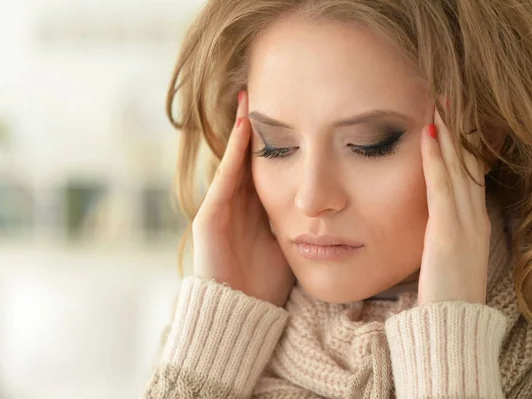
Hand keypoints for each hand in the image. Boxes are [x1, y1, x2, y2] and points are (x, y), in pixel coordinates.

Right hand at [191, 90, 295, 307]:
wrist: (239, 314)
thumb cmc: (268, 286)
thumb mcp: (290, 245)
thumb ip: (300, 222)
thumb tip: (332, 206)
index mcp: (256, 210)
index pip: (268, 167)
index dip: (278, 141)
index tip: (293, 114)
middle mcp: (237, 204)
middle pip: (249, 157)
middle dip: (257, 127)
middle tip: (268, 91)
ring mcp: (220, 208)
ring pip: (234, 160)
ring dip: (242, 129)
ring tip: (250, 97)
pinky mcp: (208, 217)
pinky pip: (224, 178)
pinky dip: (234, 153)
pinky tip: (244, 127)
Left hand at [418, 105, 489, 305]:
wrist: (452, 324)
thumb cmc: (446, 293)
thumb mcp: (448, 257)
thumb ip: (443, 234)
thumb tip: (433, 221)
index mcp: (475, 223)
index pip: (470, 176)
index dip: (463, 146)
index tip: (452, 120)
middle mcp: (475, 218)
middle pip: (468, 165)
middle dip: (459, 131)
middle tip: (449, 98)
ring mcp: (464, 224)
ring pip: (458, 169)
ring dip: (449, 135)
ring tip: (440, 105)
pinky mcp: (447, 233)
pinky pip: (441, 188)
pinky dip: (436, 160)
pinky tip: (429, 137)